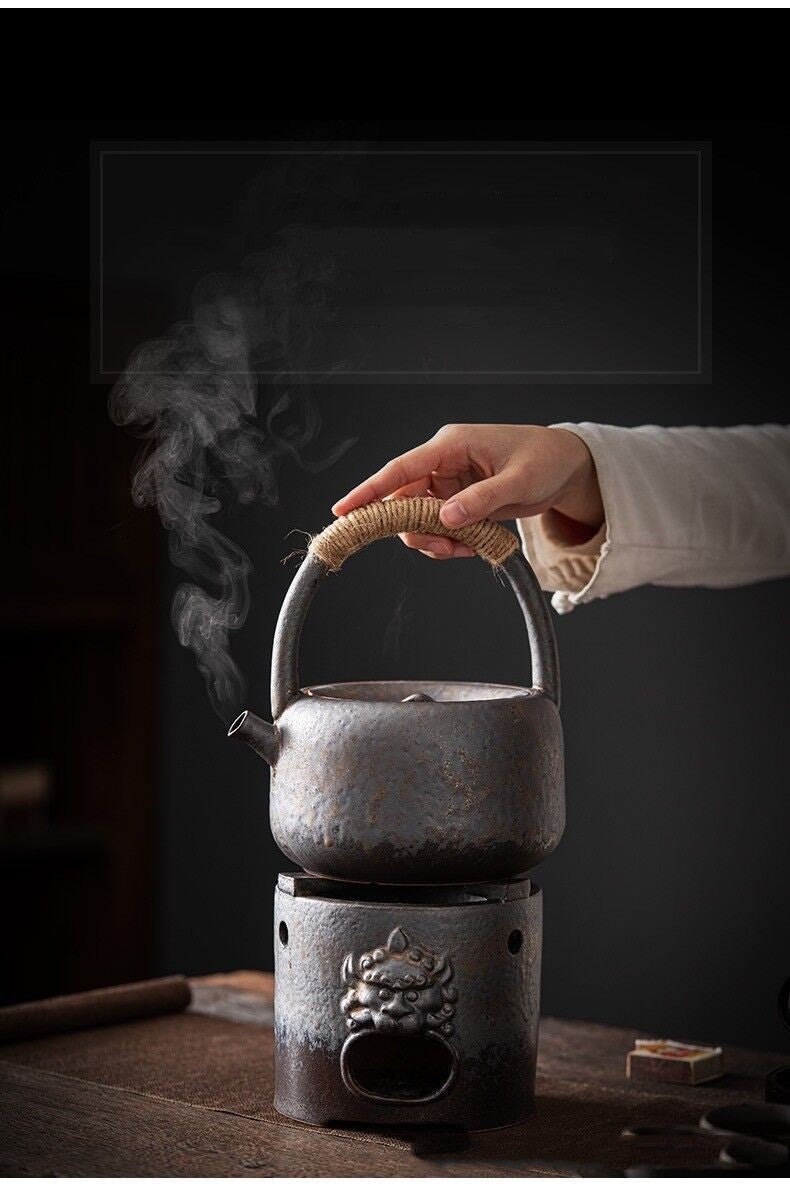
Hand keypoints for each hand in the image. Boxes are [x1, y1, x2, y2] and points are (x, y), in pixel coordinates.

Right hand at [332, 424, 603, 558]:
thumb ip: (482, 499)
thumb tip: (445, 517)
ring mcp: (448, 483)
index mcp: (451, 445)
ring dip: (436, 541)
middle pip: (404, 503)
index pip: (400, 470)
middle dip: (418, 531)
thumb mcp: (519, 481)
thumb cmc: (545, 460)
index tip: (343, 511)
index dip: (369, 491)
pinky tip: (475, 544)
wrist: (566, 467)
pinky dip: (452, 542)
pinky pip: (439, 527)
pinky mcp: (457, 501)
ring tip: (468, 548)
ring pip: (419, 520)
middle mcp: (443, 463)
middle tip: (446, 550)